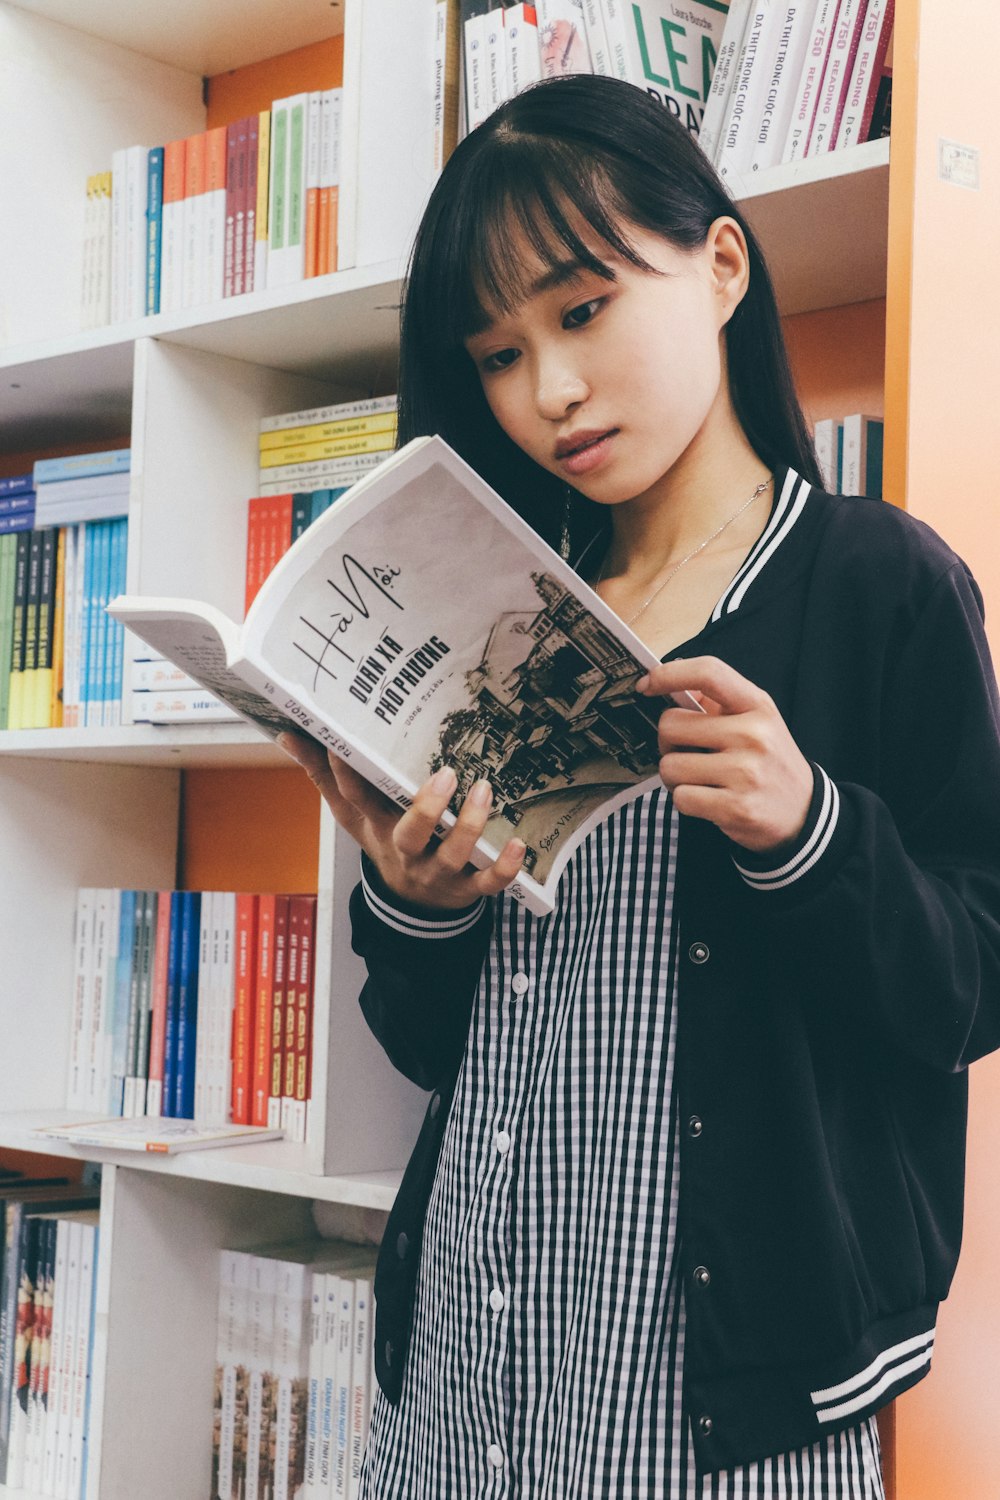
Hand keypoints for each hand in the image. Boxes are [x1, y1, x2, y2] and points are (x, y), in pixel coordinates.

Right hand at [277, 732, 525, 909]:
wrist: (410, 906)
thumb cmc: (385, 842)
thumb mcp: (353, 816)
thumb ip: (324, 777)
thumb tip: (288, 735)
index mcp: (377, 830)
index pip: (356, 802)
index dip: (345, 776)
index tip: (340, 746)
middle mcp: (406, 853)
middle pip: (409, 835)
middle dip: (427, 808)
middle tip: (446, 773)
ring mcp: (437, 874)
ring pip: (452, 855)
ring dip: (471, 826)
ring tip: (485, 791)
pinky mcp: (467, 890)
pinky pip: (488, 884)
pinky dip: (505, 867)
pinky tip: (519, 843)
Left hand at [636, 657, 812, 852]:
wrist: (804, 812)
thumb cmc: (769, 761)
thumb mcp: (757, 720)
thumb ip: (718, 701)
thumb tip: (670, 684)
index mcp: (757, 706)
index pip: (708, 673)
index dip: (668, 674)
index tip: (646, 684)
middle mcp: (753, 734)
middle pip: (670, 725)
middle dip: (668, 742)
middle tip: (686, 752)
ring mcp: (745, 772)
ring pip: (669, 765)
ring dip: (674, 776)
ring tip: (699, 779)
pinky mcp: (735, 807)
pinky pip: (681, 797)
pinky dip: (686, 800)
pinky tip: (708, 799)